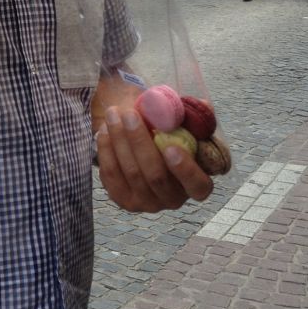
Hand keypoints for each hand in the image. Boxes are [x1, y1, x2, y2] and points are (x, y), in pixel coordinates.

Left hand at [96, 107, 212, 212]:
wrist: (144, 145)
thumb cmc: (170, 135)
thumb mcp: (185, 125)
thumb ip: (193, 117)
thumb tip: (203, 104)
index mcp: (198, 184)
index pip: (198, 185)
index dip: (185, 170)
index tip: (171, 147)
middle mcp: (174, 199)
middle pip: (155, 176)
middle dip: (140, 141)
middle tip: (130, 114)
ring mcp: (148, 203)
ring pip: (131, 172)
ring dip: (119, 140)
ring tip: (113, 114)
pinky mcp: (124, 200)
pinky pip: (111, 175)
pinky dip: (106, 150)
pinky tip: (104, 130)